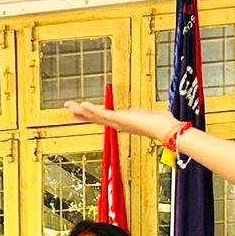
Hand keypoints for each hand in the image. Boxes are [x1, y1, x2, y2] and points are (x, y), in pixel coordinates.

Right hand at [64, 101, 179, 141]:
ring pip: (95, 116)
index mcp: (123, 123)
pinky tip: (83, 105)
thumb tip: (157, 112)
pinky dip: (92, 109)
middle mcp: (118, 124)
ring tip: (70, 105)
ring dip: (81, 110)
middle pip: (95, 118)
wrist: (166, 130)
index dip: (91, 114)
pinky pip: (102, 114)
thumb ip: (149, 114)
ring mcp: (118, 123)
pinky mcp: (120, 120)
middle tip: (68, 108)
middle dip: (81, 113)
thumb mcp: (152, 115)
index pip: (103, 117)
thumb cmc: (162, 124)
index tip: (81, 109)